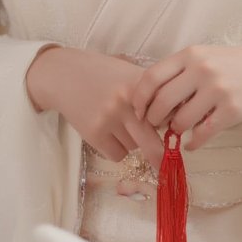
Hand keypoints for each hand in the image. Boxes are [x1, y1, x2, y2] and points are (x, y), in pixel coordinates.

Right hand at [25, 46, 164, 169]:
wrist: (62, 74)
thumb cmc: (103, 74)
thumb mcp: (129, 73)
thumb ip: (152, 92)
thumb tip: (177, 119)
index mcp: (140, 84)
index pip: (166, 113)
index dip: (173, 127)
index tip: (179, 139)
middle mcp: (126, 102)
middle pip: (152, 141)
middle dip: (161, 157)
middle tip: (168, 168)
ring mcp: (109, 118)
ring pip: (134, 148)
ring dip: (131, 143)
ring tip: (117, 123)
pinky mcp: (94, 133)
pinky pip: (117, 155)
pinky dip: (116, 149)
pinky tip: (107, 132)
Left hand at [129, 43, 241, 151]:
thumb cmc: (230, 64)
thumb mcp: (203, 58)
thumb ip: (178, 74)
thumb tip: (150, 104)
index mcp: (190, 54)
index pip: (151, 77)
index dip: (140, 98)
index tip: (138, 111)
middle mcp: (202, 70)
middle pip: (162, 101)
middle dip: (153, 118)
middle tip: (155, 125)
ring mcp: (218, 90)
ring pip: (181, 120)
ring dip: (175, 130)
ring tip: (178, 130)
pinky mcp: (233, 110)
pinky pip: (203, 133)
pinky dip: (193, 142)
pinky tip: (192, 143)